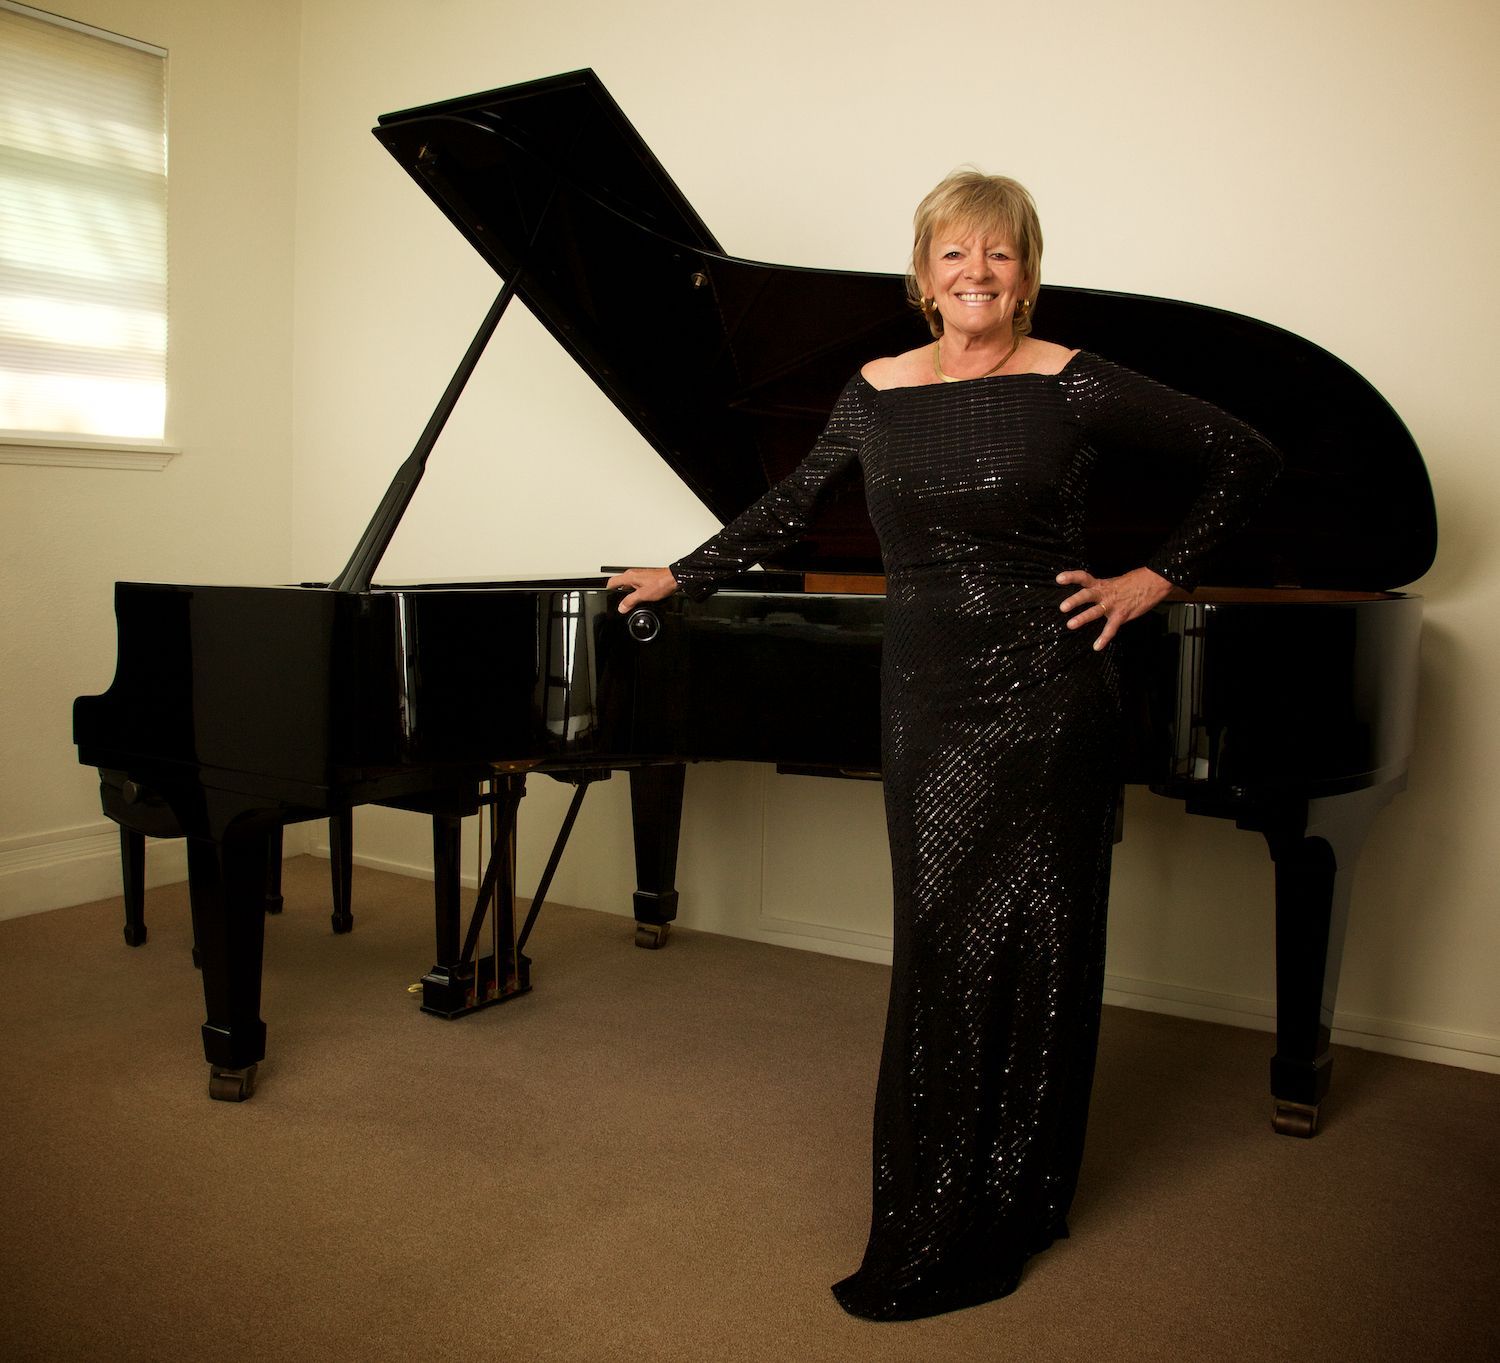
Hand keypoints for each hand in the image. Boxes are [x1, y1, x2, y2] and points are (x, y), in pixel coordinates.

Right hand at [607, 567, 678, 612]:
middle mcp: (633, 574)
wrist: (674, 579)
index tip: (607, 597)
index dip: (607, 590)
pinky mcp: (645, 579)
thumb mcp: (643, 595)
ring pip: (628, 585)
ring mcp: (639, 576)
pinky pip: (635, 586)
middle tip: (619, 603)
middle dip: (618, 594)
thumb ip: (630, 601)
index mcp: (629, 576)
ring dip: (627, 593)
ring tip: (631, 602)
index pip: (612, 581)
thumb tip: (621, 607)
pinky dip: (635, 592)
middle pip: (619, 584)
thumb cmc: (661, 583)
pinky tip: (640, 599)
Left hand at [1056, 567, 1172, 650]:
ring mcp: (1113, 604)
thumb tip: (1091, 594)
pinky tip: (1097, 646)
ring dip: (1082, 618)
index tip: (1059, 579)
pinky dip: (1104, 638)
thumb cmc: (1134, 582)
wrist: (1154, 581)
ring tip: (1070, 624)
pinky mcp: (1122, 615)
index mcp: (1102, 584)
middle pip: (1087, 595)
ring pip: (1095, 611)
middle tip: (1062, 607)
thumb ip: (1102, 589)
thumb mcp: (1114, 582)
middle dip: (1074, 601)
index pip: (1084, 578)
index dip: (1071, 577)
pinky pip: (1111, 628)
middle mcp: (1105, 593)